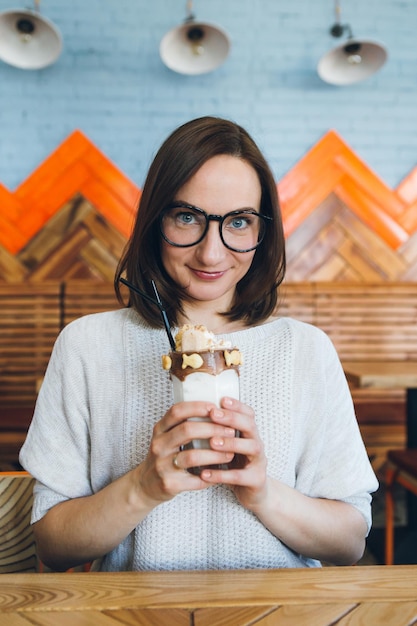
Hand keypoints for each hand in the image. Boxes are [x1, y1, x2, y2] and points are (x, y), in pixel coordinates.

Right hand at [134, 401, 236, 506]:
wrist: (146, 485)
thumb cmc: (164, 456)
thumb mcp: (167, 436)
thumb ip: (183, 424)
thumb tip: (216, 410)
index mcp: (160, 430)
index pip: (177, 411)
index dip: (197, 407)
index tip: (215, 408)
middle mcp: (159, 445)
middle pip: (187, 430)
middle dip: (212, 429)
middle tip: (230, 431)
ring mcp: (162, 465)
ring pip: (192, 456)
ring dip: (216, 454)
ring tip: (231, 453)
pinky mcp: (169, 484)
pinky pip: (195, 480)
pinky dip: (212, 476)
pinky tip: (222, 473)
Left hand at [198, 397, 268, 511]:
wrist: (254, 493)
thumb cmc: (236, 465)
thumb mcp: (229, 446)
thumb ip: (218, 432)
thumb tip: (193, 414)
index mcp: (250, 434)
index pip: (248, 414)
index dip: (237, 405)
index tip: (221, 400)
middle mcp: (257, 444)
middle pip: (250, 425)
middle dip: (232, 419)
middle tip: (214, 415)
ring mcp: (259, 462)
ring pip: (251, 447)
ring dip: (231, 443)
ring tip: (212, 442)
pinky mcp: (256, 480)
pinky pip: (239, 476)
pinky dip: (222, 474)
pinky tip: (205, 473)